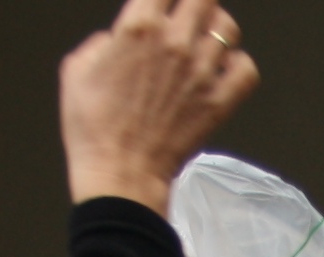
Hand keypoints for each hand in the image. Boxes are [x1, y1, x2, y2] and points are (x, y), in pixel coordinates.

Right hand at [62, 0, 258, 213]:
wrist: (120, 172)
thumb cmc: (94, 126)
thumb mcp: (77, 69)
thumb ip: (102, 41)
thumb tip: (117, 38)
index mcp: (138, 27)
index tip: (163, 3)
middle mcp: (175, 42)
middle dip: (194, 1)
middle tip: (187, 10)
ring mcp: (202, 71)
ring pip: (227, 26)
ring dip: (216, 26)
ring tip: (204, 37)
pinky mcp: (220, 101)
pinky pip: (246, 67)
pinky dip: (238, 63)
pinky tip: (222, 69)